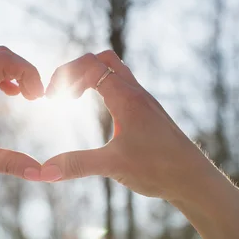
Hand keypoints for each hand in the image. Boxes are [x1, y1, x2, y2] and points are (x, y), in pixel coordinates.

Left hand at [0, 46, 43, 188]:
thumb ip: (8, 163)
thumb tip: (41, 173)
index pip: (3, 59)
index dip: (27, 71)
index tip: (37, 98)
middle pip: (2, 57)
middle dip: (25, 72)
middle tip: (36, 98)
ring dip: (15, 75)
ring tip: (29, 98)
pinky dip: (5, 82)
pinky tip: (12, 98)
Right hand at [40, 50, 214, 202]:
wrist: (194, 179)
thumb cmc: (159, 170)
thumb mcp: (113, 166)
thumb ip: (78, 165)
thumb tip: (43, 171)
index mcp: (127, 99)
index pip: (90, 65)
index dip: (64, 75)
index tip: (50, 98)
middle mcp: (137, 94)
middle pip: (103, 59)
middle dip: (76, 70)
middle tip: (61, 94)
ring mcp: (144, 102)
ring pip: (115, 71)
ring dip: (91, 78)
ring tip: (73, 99)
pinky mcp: (149, 113)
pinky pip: (123, 87)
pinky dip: (104, 89)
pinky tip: (99, 112)